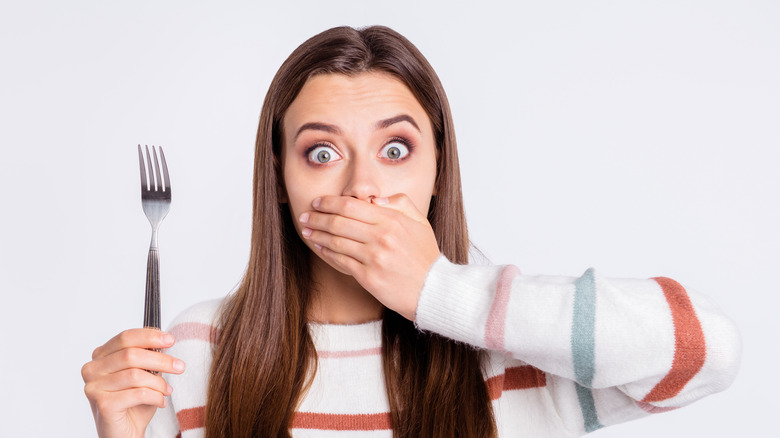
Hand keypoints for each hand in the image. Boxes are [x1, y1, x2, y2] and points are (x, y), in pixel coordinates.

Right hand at [81, 329, 185, 437]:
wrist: (125, 433)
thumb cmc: (134, 403)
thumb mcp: (143, 374)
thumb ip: (147, 357)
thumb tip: (165, 342)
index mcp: (100, 356)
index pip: (125, 337)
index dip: (149, 336)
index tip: (171, 339)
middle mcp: (92, 369)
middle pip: (131, 354)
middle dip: (160, 360)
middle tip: (180, 366)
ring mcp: (94, 387)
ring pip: (135, 375)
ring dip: (159, 383)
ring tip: (168, 390)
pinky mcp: (102, 404)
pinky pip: (137, 394)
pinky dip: (155, 397)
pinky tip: (161, 402)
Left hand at [299, 194, 440, 319]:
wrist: (433, 290)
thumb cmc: (426, 256)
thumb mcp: (420, 222)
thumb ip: (401, 203)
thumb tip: (374, 199)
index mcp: (392, 220)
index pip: (352, 205)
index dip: (330, 202)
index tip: (318, 202)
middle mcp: (381, 236)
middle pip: (339, 221)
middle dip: (317, 217)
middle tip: (305, 215)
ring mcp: (374, 257)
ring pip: (336, 241)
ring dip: (317, 234)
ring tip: (307, 231)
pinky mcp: (368, 276)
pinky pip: (341, 261)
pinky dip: (326, 252)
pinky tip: (319, 248)